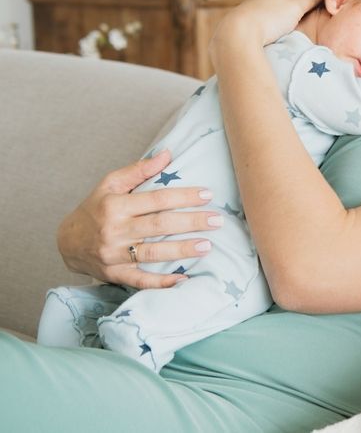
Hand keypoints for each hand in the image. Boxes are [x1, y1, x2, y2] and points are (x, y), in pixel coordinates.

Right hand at [57, 150, 221, 288]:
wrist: (67, 242)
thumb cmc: (95, 208)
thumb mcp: (110, 184)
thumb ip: (138, 170)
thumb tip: (167, 154)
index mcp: (116, 206)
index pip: (156, 199)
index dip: (183, 197)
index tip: (207, 195)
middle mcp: (115, 231)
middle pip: (159, 226)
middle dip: (191, 222)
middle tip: (217, 220)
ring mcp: (114, 255)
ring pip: (153, 253)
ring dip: (182, 250)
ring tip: (207, 246)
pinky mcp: (115, 274)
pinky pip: (140, 280)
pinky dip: (161, 283)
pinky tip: (183, 280)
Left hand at [210, 0, 330, 59]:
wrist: (238, 35)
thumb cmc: (270, 19)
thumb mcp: (296, 8)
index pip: (290, 1)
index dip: (297, 14)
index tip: (298, 26)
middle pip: (277, 13)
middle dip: (282, 24)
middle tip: (287, 36)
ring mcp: (245, 13)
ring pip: (264, 23)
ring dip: (269, 32)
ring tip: (273, 43)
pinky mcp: (235, 28)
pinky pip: (252, 33)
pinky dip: (258, 39)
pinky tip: (261, 46)